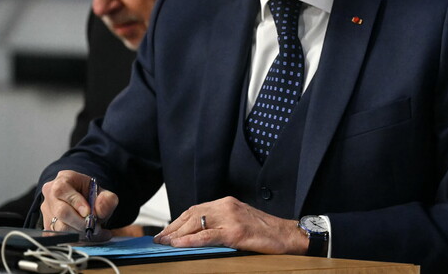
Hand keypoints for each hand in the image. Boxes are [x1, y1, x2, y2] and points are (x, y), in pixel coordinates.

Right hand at [40, 170, 116, 241]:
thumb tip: (100, 208)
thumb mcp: (104, 194)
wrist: (86, 204)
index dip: (76, 203)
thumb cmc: (92, 197)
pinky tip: (88, 237)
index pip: (62, 190)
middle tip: (96, 227)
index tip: (88, 213)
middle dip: (81, 222)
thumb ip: (107, 200)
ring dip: (80, 233)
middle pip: (61, 211)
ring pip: (59, 227)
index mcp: (63, 179)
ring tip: (94, 232)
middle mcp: (50, 194)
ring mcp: (47, 212)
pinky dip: (76, 240)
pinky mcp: (47, 227)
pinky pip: (59, 237)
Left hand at [153, 196, 307, 254]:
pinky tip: (179, 245)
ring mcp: (231, 218)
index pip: (196, 209)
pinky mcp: (236, 232)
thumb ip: (222, 222)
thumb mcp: (241, 221)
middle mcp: (227, 206)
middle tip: (159, 239)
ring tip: (164, 243)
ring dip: (176, 234)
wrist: (288, 235)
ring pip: (196, 223)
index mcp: (228, 202)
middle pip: (192, 215)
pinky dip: (190, 241)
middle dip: (173, 228)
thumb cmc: (266, 232)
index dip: (178, 221)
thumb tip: (199, 234)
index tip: (166, 231)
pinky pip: (207, 236)